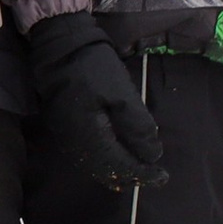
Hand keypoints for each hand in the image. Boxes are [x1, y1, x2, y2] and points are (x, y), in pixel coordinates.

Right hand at [24, 12, 167, 191]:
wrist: (59, 48)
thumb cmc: (93, 66)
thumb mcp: (122, 91)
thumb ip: (138, 125)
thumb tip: (152, 154)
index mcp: (88, 135)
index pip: (120, 166)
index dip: (143, 173)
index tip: (163, 175)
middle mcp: (73, 143)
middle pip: (105, 172)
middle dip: (132, 176)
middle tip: (154, 176)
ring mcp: (64, 138)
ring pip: (94, 167)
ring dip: (118, 171)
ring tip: (138, 170)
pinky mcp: (62, 130)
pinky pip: (85, 157)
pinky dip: (103, 163)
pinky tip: (116, 158)